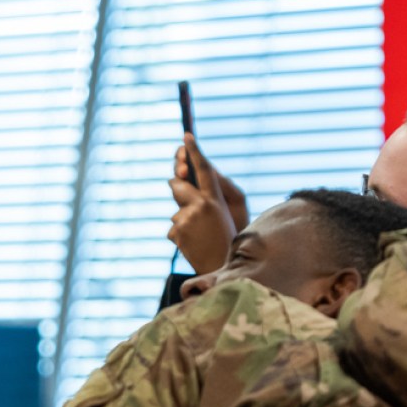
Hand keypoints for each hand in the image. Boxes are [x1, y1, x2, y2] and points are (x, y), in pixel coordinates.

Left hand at [167, 134, 247, 272]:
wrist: (224, 269)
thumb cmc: (231, 237)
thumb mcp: (230, 212)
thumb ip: (212, 193)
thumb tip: (185, 182)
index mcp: (216, 199)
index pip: (204, 170)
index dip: (194, 152)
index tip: (186, 136)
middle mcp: (199, 206)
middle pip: (176, 184)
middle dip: (179, 184)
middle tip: (188, 191)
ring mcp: (184, 220)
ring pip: (176, 208)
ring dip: (185, 215)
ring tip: (203, 232)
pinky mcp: (175, 233)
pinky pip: (175, 225)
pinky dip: (183, 231)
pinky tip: (195, 242)